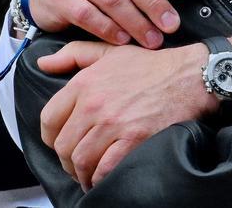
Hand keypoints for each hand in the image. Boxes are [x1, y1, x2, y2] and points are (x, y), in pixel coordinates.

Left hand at [37, 40, 225, 189]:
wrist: (188, 76)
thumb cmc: (150, 65)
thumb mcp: (108, 51)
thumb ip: (73, 54)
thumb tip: (44, 63)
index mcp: (84, 83)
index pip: (49, 119)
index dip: (50, 136)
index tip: (59, 142)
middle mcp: (94, 104)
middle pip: (63, 145)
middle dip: (66, 160)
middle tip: (74, 164)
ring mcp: (113, 124)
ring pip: (81, 160)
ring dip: (81, 173)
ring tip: (87, 175)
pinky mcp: (133, 140)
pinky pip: (105, 169)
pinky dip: (100, 179)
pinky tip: (103, 178)